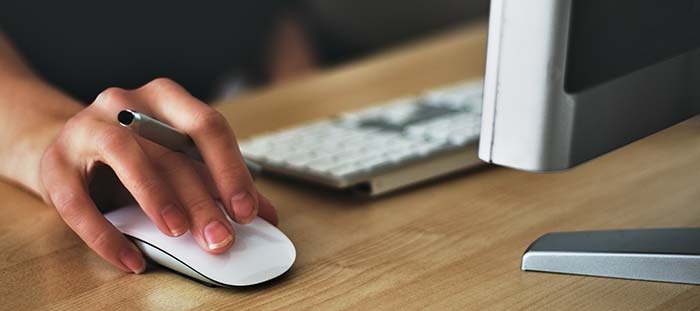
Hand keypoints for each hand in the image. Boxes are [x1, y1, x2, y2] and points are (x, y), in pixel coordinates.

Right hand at [40, 78, 277, 273]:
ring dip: (156, 196)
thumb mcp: (178, 161)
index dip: (230, 169)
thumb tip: (267, 215)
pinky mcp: (54, 164)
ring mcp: (85, 128)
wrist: (67, 149)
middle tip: (220, 238)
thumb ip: (219, 183)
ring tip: (178, 232)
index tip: (247, 211)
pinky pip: (77, 201)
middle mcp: (125, 103)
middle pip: (171, 149)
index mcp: (165, 98)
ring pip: (125, 155)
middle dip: (201, 199)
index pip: (207, 125)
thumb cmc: (135, 156)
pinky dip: (106, 235)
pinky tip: (132, 260)